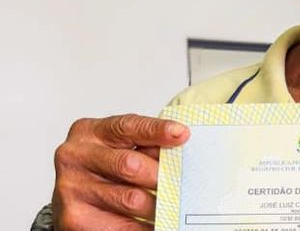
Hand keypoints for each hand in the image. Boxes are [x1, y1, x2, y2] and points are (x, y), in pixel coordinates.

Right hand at [52, 114, 189, 230]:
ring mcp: (70, 188)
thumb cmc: (104, 167)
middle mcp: (74, 156)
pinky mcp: (74, 218)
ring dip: (157, 204)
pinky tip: (156, 223)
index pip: (127, 126)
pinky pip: (121, 226)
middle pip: (130, 164)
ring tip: (174, 204)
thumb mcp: (121, 146)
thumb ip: (145, 144)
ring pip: (131, 198)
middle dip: (161, 174)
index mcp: (88, 131)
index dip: (157, 130)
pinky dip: (144, 226)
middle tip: (182, 182)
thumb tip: (179, 142)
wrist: (75, 197)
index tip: (182, 134)